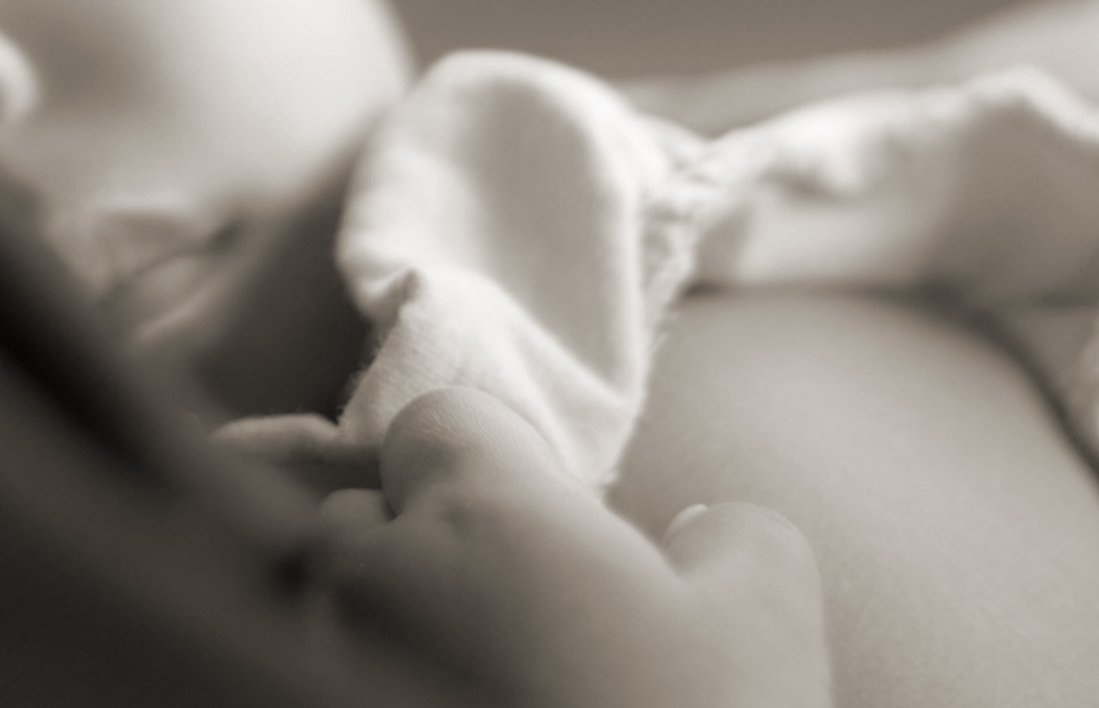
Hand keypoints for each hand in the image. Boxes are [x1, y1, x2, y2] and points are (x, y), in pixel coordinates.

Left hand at [308, 387, 826, 707]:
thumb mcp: (771, 617)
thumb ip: (733, 537)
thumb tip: (704, 534)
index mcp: (478, 510)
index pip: (435, 420)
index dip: (492, 460)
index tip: (547, 517)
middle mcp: (380, 578)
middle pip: (359, 517)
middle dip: (417, 548)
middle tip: (516, 615)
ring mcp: (333, 668)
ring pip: (337, 618)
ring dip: (389, 634)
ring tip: (486, 679)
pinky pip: (328, 689)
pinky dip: (376, 692)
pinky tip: (452, 707)